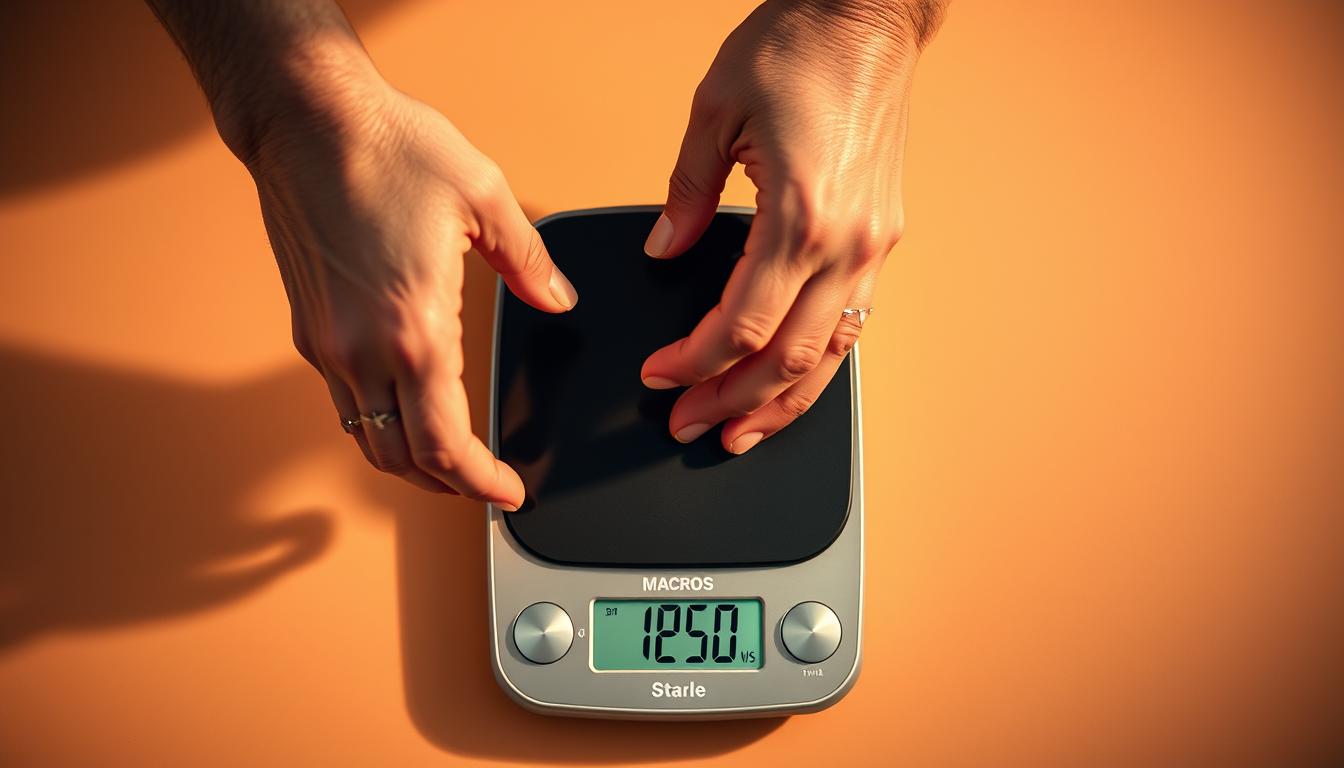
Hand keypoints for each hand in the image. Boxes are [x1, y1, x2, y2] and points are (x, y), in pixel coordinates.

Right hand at [239, 60, 575, 507]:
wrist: (305, 117)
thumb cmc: (387, 147)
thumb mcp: (485, 197)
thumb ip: (528, 263)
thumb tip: (557, 301)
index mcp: (414, 328)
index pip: (446, 445)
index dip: (479, 484)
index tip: (508, 495)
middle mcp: (363, 349)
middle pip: (402, 460)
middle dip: (449, 486)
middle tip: (488, 488)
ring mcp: (328, 343)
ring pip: (367, 441)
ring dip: (411, 464)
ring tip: (452, 462)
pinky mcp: (309, 327)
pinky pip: (346, 404)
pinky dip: (381, 427)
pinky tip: (408, 411)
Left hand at [640, 0, 942, 452]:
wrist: (866, 15)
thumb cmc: (799, 48)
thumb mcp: (716, 110)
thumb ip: (684, 192)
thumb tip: (664, 251)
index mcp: (800, 214)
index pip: (740, 326)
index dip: (693, 363)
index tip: (658, 377)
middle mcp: (845, 242)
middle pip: (785, 359)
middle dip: (729, 403)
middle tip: (687, 426)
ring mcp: (871, 246)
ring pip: (828, 358)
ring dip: (780, 404)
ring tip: (738, 433)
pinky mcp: (880, 239)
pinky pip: (850, 326)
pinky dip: (817, 368)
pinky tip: (790, 385)